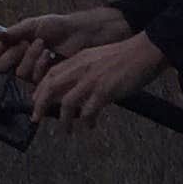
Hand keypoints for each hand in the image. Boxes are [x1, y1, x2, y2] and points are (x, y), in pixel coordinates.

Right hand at [0, 4, 129, 87]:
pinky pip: (34, 79)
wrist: (80, 35)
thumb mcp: (34, 25)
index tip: (0, 45)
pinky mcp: (44, 80)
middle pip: (0, 67)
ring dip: (29, 58)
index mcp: (12, 45)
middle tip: (22, 45)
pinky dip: (40, 65)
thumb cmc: (58, 27)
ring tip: (42, 45)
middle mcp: (18, 59)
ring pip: (18, 73)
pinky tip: (49, 55)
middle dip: (11, 55)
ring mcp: (31, 71)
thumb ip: (14, 31)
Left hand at [31, 30, 165, 127]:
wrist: (146, 51)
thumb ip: (85, 71)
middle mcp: (81, 68)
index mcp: (79, 59)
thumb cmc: (126, 56)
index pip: (51, 74)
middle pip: (51, 87)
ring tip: (66, 132)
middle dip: (40, 105)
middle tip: (37, 119)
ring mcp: (92, 80)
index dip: (40, 90)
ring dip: (63, 120)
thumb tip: (77, 89)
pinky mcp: (104, 91)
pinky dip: (86, 122)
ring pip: (66, 103)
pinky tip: (89, 127)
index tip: (36, 102)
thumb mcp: (98, 59)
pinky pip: (88, 111)